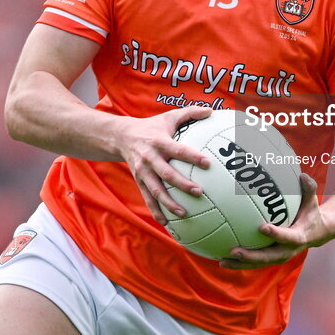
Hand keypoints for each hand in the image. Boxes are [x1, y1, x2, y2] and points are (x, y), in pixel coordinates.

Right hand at [116, 106, 212, 224]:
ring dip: (169, 203)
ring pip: (156, 190)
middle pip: (166, 173)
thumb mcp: (170, 116)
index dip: (192, 157)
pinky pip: (147, 199)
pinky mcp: (139, 181)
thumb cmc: (153, 126)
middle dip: (182, 184)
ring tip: (184, 213)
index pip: (178, 150)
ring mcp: (143, 172)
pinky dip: (156, 212)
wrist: (122, 136)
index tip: (207, 163)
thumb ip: (191, 113)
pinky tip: (167, 223)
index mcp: (159, 142)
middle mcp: (150, 158)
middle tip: (199, 192)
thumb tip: (212, 111)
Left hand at [218, 174, 328, 269]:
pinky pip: (254, 262)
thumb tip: (303, 176)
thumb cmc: (311, 213)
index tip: (262, 227)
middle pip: (269, 257)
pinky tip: (221, 259)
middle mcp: (288, 251)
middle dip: (251, 256)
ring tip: (222, 261)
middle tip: (234, 251)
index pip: (287, 237)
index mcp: (298, 237)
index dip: (276, 234)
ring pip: (259, 263)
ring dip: (240, 264)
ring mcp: (278, 256)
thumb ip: (309, 189)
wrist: (316, 233)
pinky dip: (239, 262)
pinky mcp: (271, 257)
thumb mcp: (312, 201)